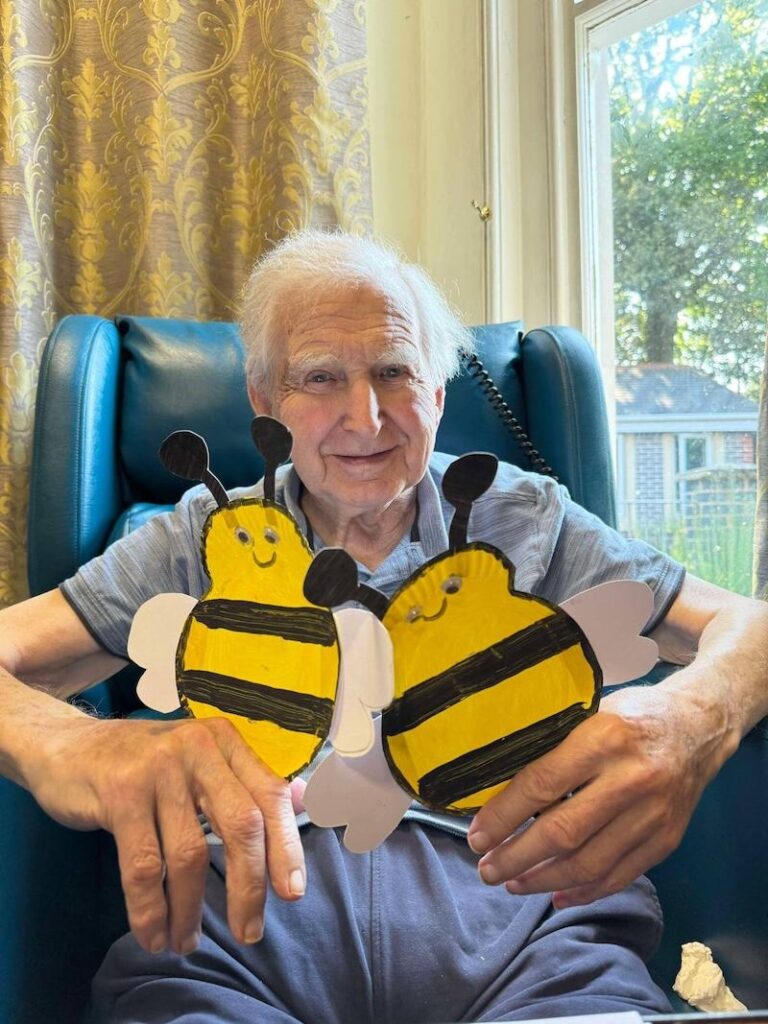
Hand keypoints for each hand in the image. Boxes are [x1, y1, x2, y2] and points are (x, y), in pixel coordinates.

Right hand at [26, 715, 304, 954]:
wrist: (68, 745)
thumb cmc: (142, 761)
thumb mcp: (198, 758)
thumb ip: (245, 781)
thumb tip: (305, 801)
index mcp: (224, 741)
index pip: (270, 794)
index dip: (286, 846)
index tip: (292, 892)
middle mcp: (198, 748)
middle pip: (241, 824)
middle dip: (249, 886)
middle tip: (249, 931)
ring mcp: (158, 768)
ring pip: (190, 854)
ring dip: (190, 910)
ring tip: (186, 942)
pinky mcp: (121, 792)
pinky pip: (143, 866)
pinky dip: (150, 909)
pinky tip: (154, 933)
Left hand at [467, 684, 732, 906]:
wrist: (700, 726)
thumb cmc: (634, 714)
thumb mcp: (591, 711)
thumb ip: (554, 744)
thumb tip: (497, 781)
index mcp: (604, 738)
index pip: (543, 784)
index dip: (504, 815)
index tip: (477, 835)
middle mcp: (631, 779)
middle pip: (563, 832)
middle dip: (517, 857)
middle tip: (487, 870)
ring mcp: (652, 814)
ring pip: (589, 863)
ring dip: (544, 880)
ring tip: (513, 883)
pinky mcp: (667, 839)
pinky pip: (619, 875)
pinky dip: (585, 890)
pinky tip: (557, 894)